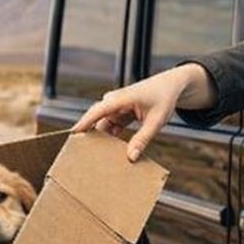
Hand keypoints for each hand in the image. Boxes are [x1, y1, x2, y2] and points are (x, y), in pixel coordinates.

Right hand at [73, 63, 213, 160]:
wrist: (170, 86)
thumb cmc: (164, 99)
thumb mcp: (156, 121)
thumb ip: (143, 139)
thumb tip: (131, 157)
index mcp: (123, 98)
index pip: (99, 110)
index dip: (85, 122)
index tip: (73, 134)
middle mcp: (115, 100)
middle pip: (97, 118)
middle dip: (89, 134)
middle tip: (81, 153)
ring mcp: (116, 106)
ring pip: (103, 125)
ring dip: (102, 139)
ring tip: (97, 156)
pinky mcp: (119, 112)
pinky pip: (110, 126)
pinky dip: (111, 137)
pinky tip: (110, 151)